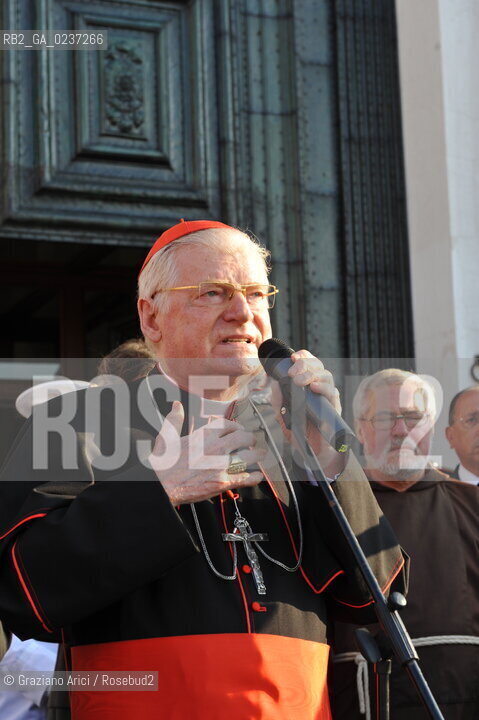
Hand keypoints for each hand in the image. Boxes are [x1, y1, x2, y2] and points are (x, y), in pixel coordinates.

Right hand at [148, 402, 264, 504]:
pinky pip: (245, 478)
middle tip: (252, 443)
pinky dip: (254, 477)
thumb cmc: (162, 464)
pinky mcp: (222, 482)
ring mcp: (220, 465)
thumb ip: (174, 420)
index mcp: (203, 436)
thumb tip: (176, 405)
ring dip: (257, 456)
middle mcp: (215, 448)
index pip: (229, 424)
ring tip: (261, 456)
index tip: (239, 430)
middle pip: (244, 438)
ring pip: (249, 457)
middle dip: (250, 439)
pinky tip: (257, 476)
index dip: (237, 426)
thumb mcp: (165, 437)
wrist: (160, 487)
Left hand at [271, 350, 344, 475]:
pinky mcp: (334, 408)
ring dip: (312, 374)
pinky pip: (332, 393)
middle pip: (318, 366)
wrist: (309, 451)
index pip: (308, 363)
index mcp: (307, 384)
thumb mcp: (282, 412)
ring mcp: (327, 397)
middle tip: (293, 372)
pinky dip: (324, 388)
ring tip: (299, 381)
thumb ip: (278, 397)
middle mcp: (319, 387)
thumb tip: (275, 381)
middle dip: (305, 364)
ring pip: (327, 376)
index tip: (292, 358)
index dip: (303, 357)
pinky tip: (314, 388)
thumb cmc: (298, 430)